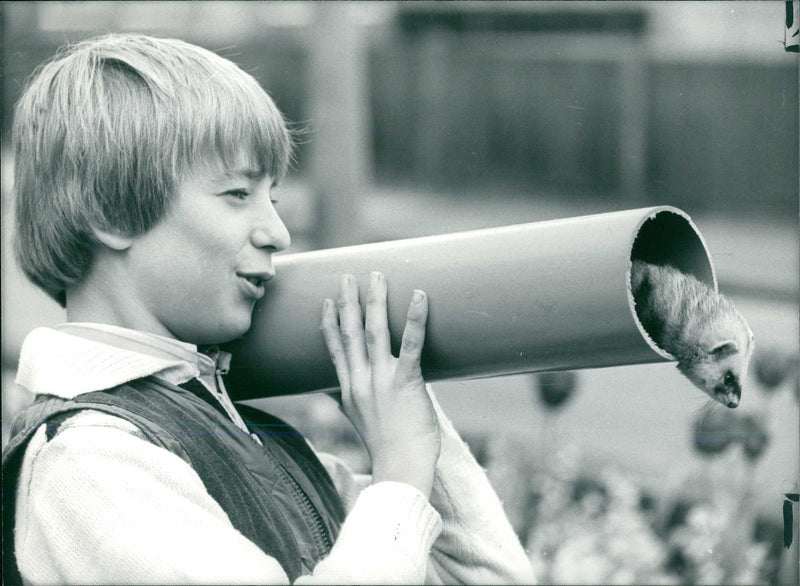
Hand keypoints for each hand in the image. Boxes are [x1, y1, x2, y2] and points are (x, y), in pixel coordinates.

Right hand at [320, 272, 440, 498]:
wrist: (401, 468)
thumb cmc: (388, 447)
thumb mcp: (359, 422)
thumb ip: (348, 402)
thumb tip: (333, 393)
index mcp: (349, 390)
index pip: (335, 349)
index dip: (330, 323)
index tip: (327, 301)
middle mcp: (360, 381)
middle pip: (350, 333)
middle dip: (348, 302)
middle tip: (349, 275)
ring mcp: (381, 380)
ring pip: (374, 331)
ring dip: (374, 301)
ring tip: (376, 276)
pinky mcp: (406, 382)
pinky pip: (410, 343)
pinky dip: (414, 318)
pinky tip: (419, 296)